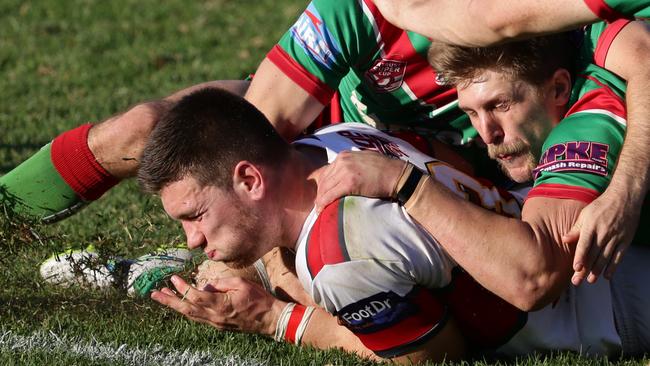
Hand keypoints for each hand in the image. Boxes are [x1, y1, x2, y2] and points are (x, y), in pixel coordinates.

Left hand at [151, 275, 285, 335]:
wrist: (269, 319)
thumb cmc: (258, 299)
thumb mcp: (241, 284)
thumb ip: (221, 283)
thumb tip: (206, 284)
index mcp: (221, 305)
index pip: (195, 296)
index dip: (183, 288)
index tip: (174, 279)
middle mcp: (215, 317)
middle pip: (186, 309)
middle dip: (169, 301)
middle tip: (154, 294)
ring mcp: (215, 323)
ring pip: (190, 315)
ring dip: (175, 305)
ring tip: (163, 296)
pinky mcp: (218, 324)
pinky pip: (198, 317)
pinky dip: (187, 309)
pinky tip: (181, 303)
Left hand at [314, 150, 405, 210]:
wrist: (398, 175)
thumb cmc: (385, 170)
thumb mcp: (364, 161)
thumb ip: (351, 165)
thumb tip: (342, 176)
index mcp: (344, 156)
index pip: (325, 171)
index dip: (321, 185)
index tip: (321, 194)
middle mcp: (342, 161)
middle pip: (323, 180)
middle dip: (319, 194)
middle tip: (319, 205)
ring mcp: (345, 171)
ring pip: (324, 188)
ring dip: (320, 201)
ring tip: (320, 210)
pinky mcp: (349, 182)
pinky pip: (330, 195)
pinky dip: (324, 203)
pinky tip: (322, 210)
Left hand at [564, 189, 641, 284]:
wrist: (624, 198)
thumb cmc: (601, 206)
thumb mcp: (585, 214)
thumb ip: (575, 229)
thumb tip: (564, 239)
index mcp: (591, 227)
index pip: (584, 245)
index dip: (580, 258)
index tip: (575, 269)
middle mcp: (603, 234)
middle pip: (593, 255)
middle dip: (585, 270)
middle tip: (578, 281)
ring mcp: (616, 238)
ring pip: (605, 258)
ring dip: (597, 270)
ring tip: (591, 280)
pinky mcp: (625, 240)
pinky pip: (618, 256)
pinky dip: (613, 267)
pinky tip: (607, 275)